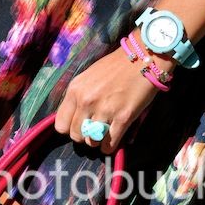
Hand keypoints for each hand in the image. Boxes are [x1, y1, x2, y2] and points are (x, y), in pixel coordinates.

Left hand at [55, 35, 171, 153]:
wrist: (143, 58)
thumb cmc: (115, 67)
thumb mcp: (88, 77)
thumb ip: (78, 96)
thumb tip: (74, 117)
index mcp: (75, 90)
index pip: (61, 125)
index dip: (69, 128)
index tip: (79, 125)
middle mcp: (87, 101)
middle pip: (76, 136)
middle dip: (84, 136)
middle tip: (94, 130)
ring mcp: (105, 110)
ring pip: (92, 141)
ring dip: (97, 141)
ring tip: (104, 133)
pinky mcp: (123, 118)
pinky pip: (109, 144)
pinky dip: (109, 147)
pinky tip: (112, 140)